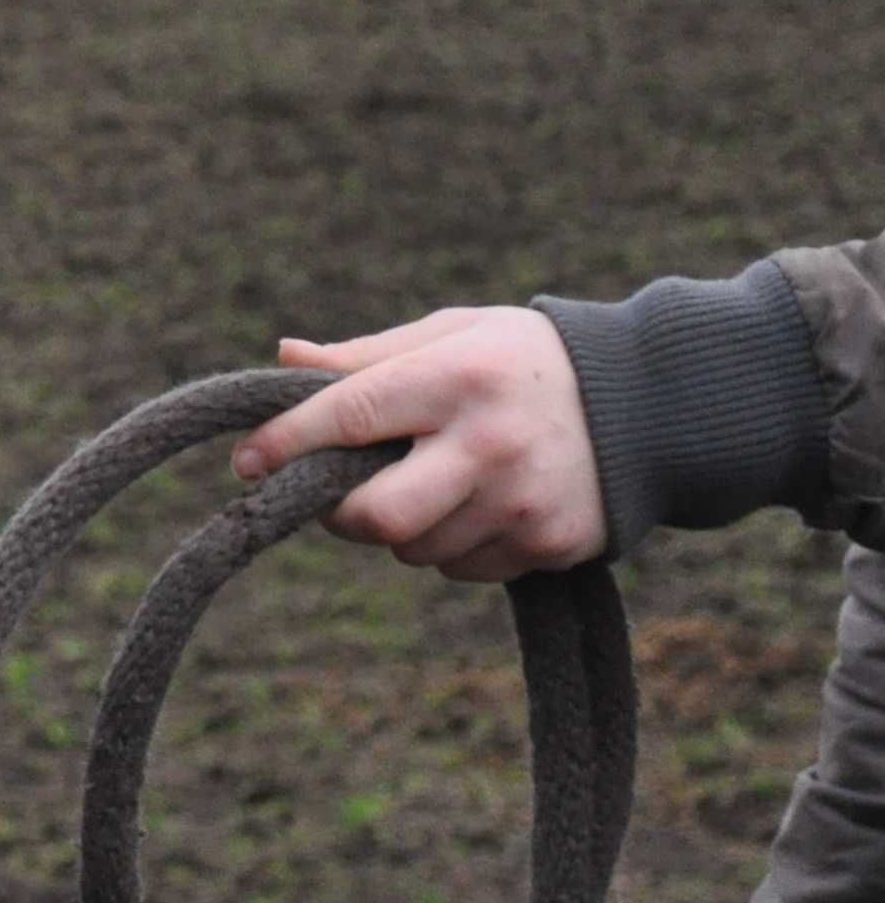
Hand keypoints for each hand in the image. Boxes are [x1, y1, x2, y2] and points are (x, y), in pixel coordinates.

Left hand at [228, 307, 605, 582]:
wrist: (655, 401)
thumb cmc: (527, 359)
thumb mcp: (452, 333)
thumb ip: (367, 357)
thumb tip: (283, 359)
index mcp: (457, 377)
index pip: (349, 415)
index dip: (287, 442)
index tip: (246, 462)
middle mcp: (490, 444)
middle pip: (376, 517)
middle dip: (340, 515)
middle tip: (338, 495)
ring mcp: (524, 502)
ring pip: (416, 550)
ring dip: (401, 529)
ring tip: (432, 483)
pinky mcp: (552, 544)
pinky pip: (464, 568)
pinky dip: (452, 547)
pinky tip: (480, 505)